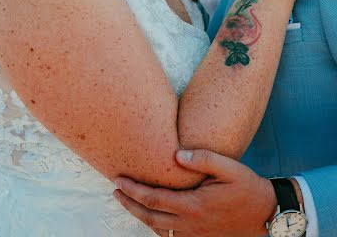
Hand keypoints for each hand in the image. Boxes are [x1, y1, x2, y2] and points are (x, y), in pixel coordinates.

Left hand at [114, 149, 275, 236]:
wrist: (268, 215)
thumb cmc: (248, 188)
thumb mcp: (229, 168)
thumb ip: (203, 158)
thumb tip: (175, 154)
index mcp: (194, 205)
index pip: (154, 199)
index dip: (133, 191)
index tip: (118, 180)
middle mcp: (190, 224)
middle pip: (150, 217)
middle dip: (129, 204)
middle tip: (115, 191)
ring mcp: (195, 235)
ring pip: (158, 229)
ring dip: (140, 216)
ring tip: (128, 201)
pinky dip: (157, 227)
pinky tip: (152, 216)